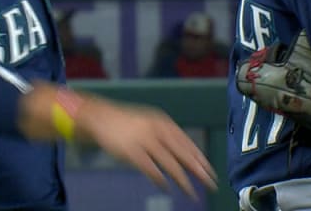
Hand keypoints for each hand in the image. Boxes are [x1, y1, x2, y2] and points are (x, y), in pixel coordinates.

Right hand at [76, 98, 217, 198]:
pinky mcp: (131, 151)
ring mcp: (144, 140)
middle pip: (183, 154)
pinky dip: (160, 179)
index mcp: (163, 123)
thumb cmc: (126, 123)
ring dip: (183, 180)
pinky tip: (166, 187)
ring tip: (191, 192)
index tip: (211, 171)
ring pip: (170, 164)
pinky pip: (150, 168)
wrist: (100, 117)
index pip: (187, 143)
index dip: (200, 159)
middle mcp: (157, 130)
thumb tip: (184, 154)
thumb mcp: (150, 122)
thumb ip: (166, 136)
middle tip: (210, 184)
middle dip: (198, 171)